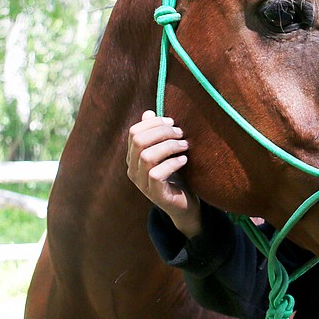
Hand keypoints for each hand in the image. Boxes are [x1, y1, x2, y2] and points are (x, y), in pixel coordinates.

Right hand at [126, 110, 202, 237]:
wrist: (184, 205)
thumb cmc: (176, 175)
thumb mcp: (167, 152)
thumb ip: (157, 134)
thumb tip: (148, 112)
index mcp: (133, 156)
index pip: (134, 132)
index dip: (154, 123)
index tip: (172, 122)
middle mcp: (133, 169)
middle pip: (139, 141)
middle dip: (163, 132)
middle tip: (181, 133)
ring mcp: (141, 183)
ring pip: (146, 156)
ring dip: (169, 146)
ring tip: (185, 146)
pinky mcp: (154, 194)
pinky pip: (156, 174)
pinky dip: (172, 163)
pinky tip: (184, 160)